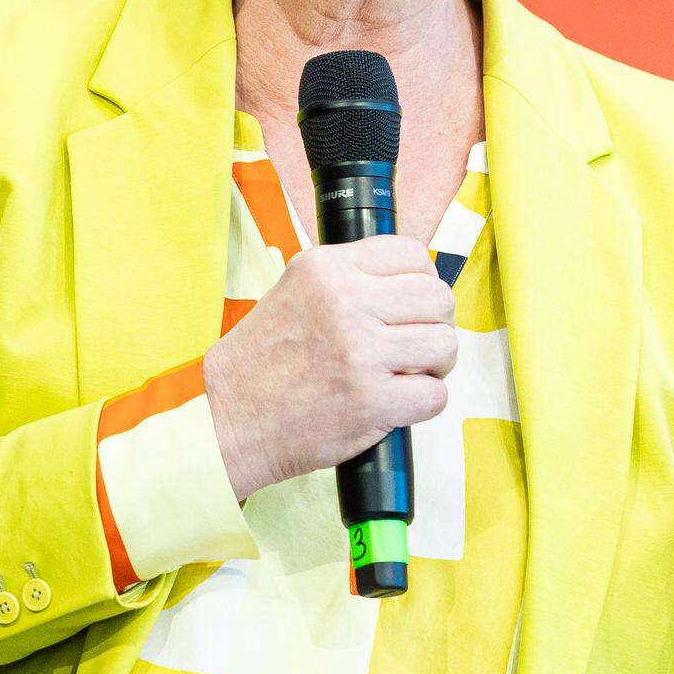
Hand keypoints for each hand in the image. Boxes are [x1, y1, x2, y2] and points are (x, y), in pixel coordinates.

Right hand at [202, 233, 457, 499]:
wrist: (228, 419)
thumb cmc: (262, 361)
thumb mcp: (295, 291)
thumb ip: (349, 279)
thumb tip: (413, 279)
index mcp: (327, 269)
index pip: (412, 254)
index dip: (422, 281)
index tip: (412, 305)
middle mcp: (346, 303)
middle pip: (437, 298)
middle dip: (434, 324)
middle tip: (414, 345)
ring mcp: (360, 353)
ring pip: (445, 344)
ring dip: (435, 364)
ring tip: (408, 373)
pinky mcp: (371, 401)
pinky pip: (435, 394)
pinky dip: (423, 402)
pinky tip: (397, 403)